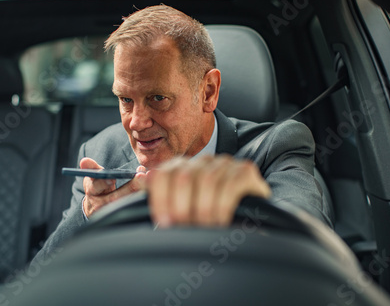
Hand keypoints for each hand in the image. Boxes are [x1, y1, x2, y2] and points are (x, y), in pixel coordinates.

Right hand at [80, 158, 146, 216]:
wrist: (97, 208)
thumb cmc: (98, 187)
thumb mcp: (93, 177)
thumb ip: (92, 168)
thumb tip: (84, 161)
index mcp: (92, 192)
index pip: (95, 186)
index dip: (103, 182)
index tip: (112, 178)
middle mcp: (100, 205)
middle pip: (115, 197)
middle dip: (130, 186)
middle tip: (142, 175)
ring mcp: (112, 213)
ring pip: (126, 204)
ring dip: (139, 192)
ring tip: (149, 181)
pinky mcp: (123, 216)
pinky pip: (134, 209)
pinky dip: (143, 199)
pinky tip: (153, 190)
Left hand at [147, 155, 270, 227]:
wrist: (249, 224)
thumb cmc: (210, 219)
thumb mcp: (182, 210)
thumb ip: (160, 195)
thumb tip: (140, 180)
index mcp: (183, 167)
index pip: (162, 174)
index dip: (160, 198)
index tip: (164, 222)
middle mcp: (203, 161)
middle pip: (182, 176)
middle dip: (181, 207)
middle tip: (185, 228)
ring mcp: (225, 162)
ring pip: (207, 180)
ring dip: (203, 210)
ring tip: (204, 228)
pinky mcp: (246, 170)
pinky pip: (230, 185)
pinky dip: (222, 207)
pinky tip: (221, 222)